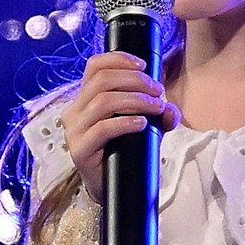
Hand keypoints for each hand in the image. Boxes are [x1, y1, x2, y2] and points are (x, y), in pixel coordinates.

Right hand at [60, 52, 180, 201]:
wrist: (115, 186)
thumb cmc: (126, 149)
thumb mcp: (147, 126)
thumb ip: (160, 115)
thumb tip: (170, 110)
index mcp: (86, 98)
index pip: (94, 66)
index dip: (119, 59)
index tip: (144, 65)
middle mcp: (75, 111)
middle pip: (102, 80)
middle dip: (135, 80)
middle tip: (157, 91)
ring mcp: (75, 131)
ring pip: (103, 101)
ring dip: (135, 99)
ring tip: (155, 107)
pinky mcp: (80, 150)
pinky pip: (103, 128)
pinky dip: (126, 122)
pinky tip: (142, 123)